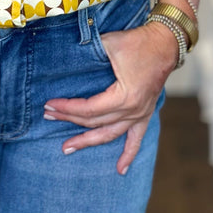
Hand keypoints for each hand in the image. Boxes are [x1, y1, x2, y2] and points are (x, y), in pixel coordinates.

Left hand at [43, 20, 177, 173]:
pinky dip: (128, 155)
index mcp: (124, 97)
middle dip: (69, 120)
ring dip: (88, 141)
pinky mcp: (145, 114)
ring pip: (110, 134)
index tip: (49, 105)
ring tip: (67, 148)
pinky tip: (120, 170)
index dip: (67, 108)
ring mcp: (140, 115)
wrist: (165, 44)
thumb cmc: (137, 42)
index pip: (89, 109)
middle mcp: (133, 111)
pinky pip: (136, 140)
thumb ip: (88, 52)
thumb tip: (64, 56)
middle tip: (48, 116)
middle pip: (95, 122)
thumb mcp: (109, 43)